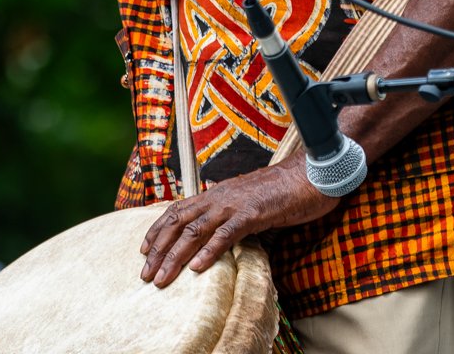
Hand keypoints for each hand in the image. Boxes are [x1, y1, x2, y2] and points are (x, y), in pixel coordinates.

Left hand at [139, 163, 337, 287]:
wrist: (309, 174)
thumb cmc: (281, 191)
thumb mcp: (247, 202)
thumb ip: (230, 215)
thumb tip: (217, 234)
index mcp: (216, 194)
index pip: (177, 210)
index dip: (158, 230)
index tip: (144, 250)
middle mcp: (219, 197)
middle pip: (179, 222)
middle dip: (159, 249)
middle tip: (145, 274)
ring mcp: (234, 204)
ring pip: (195, 231)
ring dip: (176, 256)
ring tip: (163, 278)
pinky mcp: (253, 213)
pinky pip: (226, 234)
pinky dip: (210, 251)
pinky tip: (198, 268)